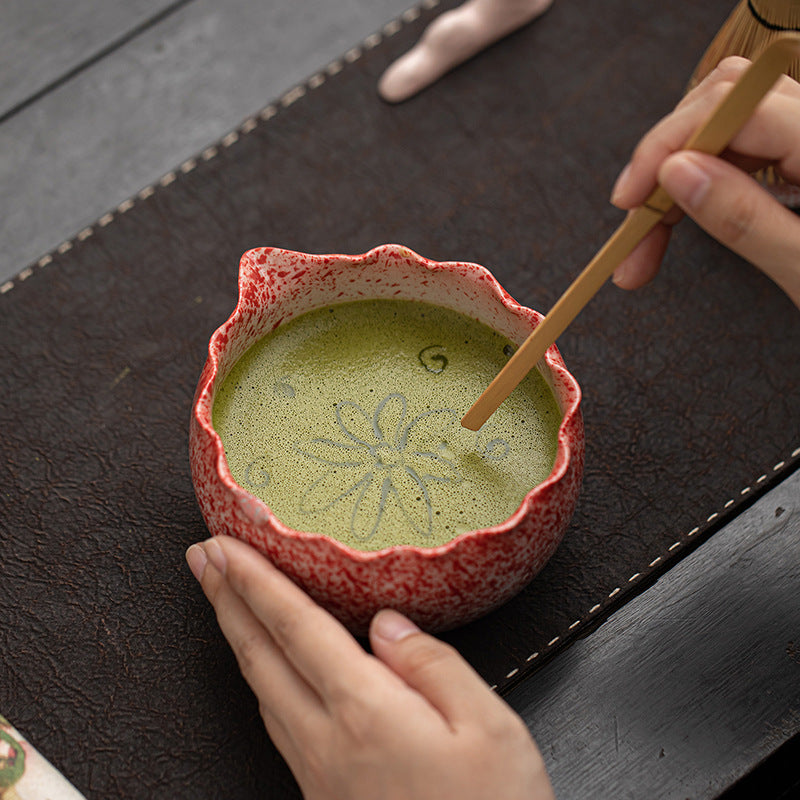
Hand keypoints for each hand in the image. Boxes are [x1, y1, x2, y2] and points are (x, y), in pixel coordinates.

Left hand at [186, 536, 553, 799]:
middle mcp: (328, 742)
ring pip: (261, 690)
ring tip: (225, 601)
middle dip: (226, 600)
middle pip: (260, 656)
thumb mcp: (490, 727)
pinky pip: (277, 723)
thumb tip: (386, 624)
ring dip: (237, 637)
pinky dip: (260, 679)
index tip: (224, 547)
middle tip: (201, 559)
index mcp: (367, 712)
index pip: (296, 628)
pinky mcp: (324, 796)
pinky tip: (264, 672)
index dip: (255, 581)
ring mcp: (319, 774)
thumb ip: (434, 665)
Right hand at [610, 56, 799, 307]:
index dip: (666, 147)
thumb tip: (676, 173)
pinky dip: (702, 182)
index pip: (732, 108)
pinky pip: (742, 149)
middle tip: (634, 230)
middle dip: (664, 165)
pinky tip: (685, 218)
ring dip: (676, 175)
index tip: (628, 200)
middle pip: (722, 106)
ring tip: (651, 238)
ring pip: (725, 125)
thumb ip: (743, 218)